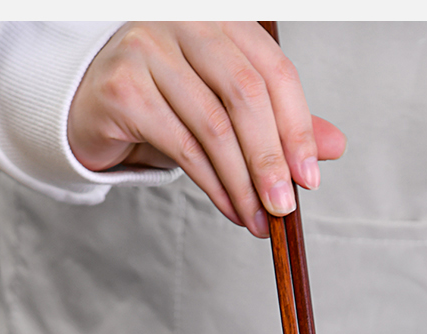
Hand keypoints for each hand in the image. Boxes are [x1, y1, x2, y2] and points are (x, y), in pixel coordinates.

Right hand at [67, 22, 345, 237]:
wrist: (91, 107)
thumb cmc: (165, 104)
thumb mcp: (227, 110)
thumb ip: (279, 122)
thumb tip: (335, 146)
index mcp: (221, 19)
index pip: (273, 70)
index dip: (297, 127)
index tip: (310, 177)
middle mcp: (185, 22)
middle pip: (246, 95)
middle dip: (271, 160)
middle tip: (284, 207)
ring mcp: (149, 48)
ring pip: (214, 126)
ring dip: (242, 183)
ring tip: (258, 220)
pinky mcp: (124, 87)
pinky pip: (182, 145)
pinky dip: (213, 185)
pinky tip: (230, 209)